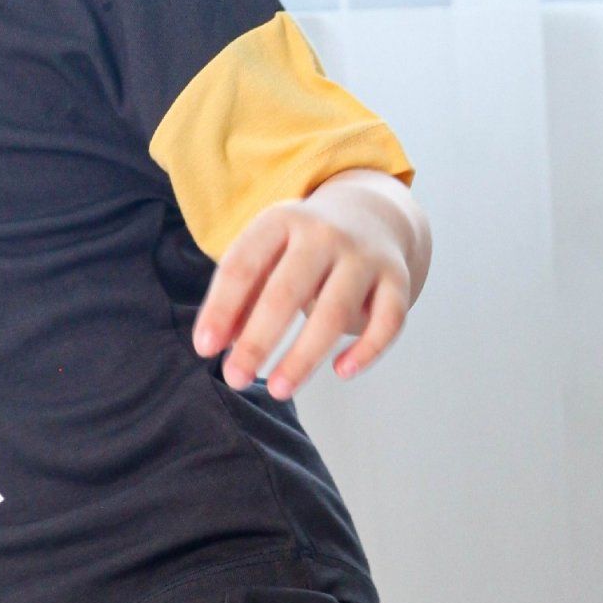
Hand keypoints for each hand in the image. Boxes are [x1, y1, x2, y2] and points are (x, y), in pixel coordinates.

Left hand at [191, 197, 411, 397]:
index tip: (205, 348)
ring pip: (334, 313)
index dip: (221, 309)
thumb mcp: (267, 253)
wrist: (370, 213)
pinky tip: (341, 372)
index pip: (243, 266)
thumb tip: (218, 345)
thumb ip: (241, 295)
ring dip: (304, 357)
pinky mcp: (398, 278)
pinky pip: (387, 321)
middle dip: (257, 341)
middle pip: (285, 292)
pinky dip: (366, 350)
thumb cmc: (302, 246)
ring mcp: (364, 255)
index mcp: (281, 221)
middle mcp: (323, 234)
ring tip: (278, 389)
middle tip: (236, 378)